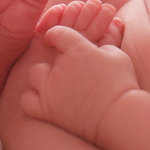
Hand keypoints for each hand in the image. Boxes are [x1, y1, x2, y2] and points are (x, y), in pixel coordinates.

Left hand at [20, 24, 138, 143]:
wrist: (119, 116)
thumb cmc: (122, 84)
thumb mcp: (117, 56)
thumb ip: (102, 46)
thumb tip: (96, 45)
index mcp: (77, 50)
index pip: (58, 33)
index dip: (56, 35)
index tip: (57, 39)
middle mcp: (60, 68)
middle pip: (46, 56)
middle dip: (54, 62)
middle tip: (66, 71)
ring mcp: (51, 90)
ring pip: (34, 75)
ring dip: (42, 78)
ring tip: (54, 85)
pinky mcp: (47, 110)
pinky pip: (27, 100)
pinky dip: (32, 99)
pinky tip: (45, 101)